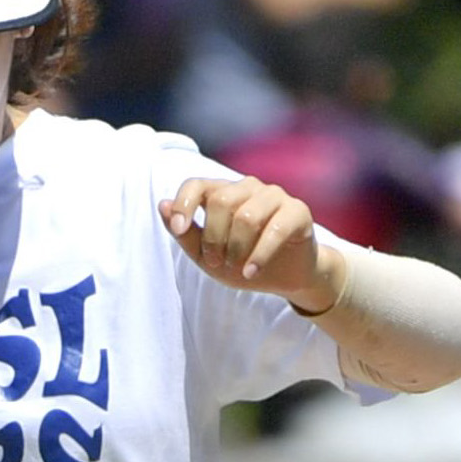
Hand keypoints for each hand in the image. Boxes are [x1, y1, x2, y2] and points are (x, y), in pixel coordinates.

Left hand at [163, 175, 342, 310]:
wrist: (285, 277)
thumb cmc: (242, 261)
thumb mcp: (206, 256)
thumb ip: (186, 233)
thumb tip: (162, 205)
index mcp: (223, 193)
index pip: (196, 184)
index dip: (184, 204)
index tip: (179, 228)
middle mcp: (248, 188)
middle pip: (221, 201)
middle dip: (213, 238)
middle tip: (216, 262)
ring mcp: (275, 196)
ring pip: (246, 216)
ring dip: (236, 248)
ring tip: (236, 269)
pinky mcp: (297, 212)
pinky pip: (275, 230)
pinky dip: (259, 255)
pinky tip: (251, 273)